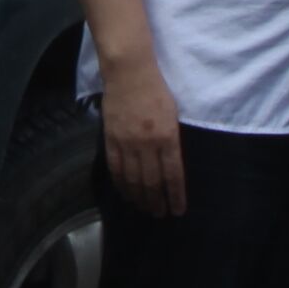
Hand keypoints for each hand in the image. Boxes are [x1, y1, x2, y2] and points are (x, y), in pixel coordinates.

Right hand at [99, 57, 186, 217]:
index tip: (178, 210)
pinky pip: (115, 168)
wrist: (129, 73)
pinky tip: (126, 194)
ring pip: (133, 179)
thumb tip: (170, 165)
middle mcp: (148, 144)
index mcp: (167, 137)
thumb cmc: (157, 90)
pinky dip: (121, 184)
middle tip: (160, 214)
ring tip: (144, 209)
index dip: (176, 196)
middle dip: (157, 202)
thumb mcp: (174, 115)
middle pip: (152, 182)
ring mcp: (127, 143)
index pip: (173, 175)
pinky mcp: (111, 139)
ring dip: (139, 198)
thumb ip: (172, 141)